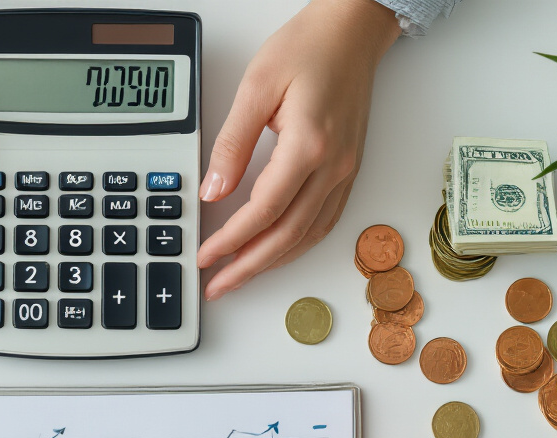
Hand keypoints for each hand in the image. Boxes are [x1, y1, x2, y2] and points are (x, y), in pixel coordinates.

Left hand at [197, 0, 400, 299]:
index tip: (205, 258)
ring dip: (272, 263)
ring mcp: (344, 172)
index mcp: (309, 145)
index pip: (263, 211)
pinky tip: (274, 253)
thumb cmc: (308, 48)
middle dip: (248, 267)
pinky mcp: (346, 171)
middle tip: (218, 286)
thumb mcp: (255, 87)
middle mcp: (333, 166)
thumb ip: (231, 144)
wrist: (351, 32)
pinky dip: (295, 246)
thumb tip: (212, 190)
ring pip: (307, 236)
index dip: (231, 241)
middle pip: (286, 236)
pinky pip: (322, 223)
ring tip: (239, 276)